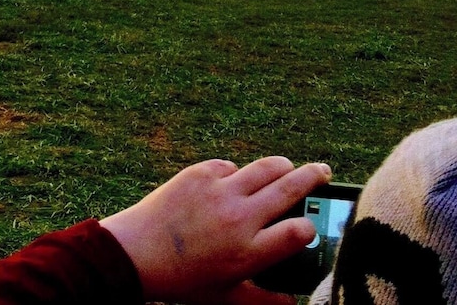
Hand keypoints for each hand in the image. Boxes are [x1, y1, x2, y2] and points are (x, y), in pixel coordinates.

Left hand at [100, 157, 331, 304]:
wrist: (133, 254)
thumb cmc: (179, 281)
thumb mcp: (225, 298)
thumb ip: (262, 300)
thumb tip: (291, 301)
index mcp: (251, 252)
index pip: (301, 232)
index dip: (309, 228)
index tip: (306, 227)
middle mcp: (241, 218)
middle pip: (293, 188)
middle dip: (314, 178)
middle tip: (323, 172)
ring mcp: (221, 192)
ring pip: (267, 166)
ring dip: (283, 165)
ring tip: (289, 167)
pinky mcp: (199, 174)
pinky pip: (229, 166)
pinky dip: (234, 172)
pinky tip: (233, 180)